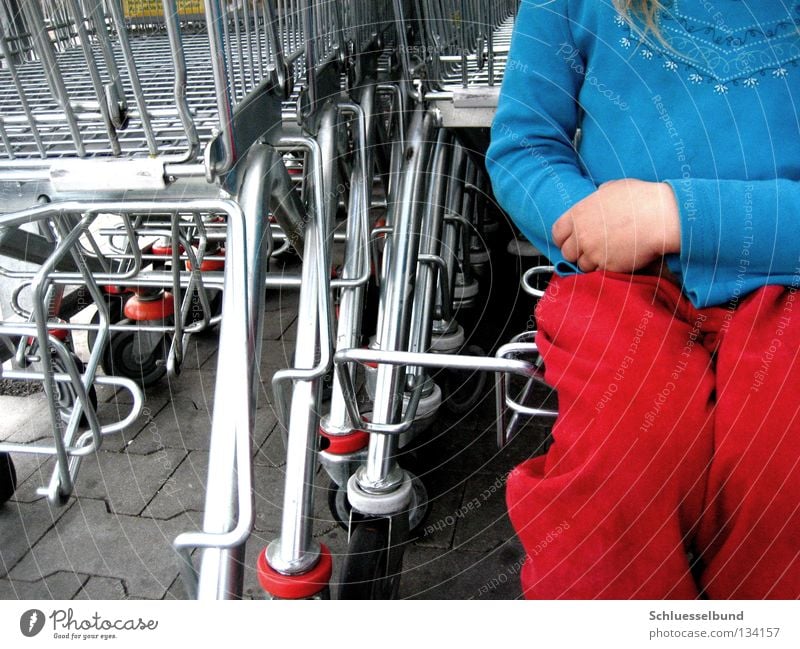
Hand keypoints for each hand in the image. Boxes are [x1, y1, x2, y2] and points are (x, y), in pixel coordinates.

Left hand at [552, 179, 680, 272]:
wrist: (661, 217)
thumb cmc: (642, 199)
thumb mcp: (614, 187)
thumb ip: (599, 195)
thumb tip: (599, 195)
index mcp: (579, 213)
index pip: (557, 232)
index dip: (564, 238)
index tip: (572, 240)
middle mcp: (581, 234)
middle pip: (567, 252)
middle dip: (577, 252)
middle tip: (592, 248)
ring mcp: (593, 252)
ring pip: (582, 265)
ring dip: (592, 262)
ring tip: (609, 252)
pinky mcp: (607, 266)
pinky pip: (599, 272)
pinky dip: (606, 268)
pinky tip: (618, 258)